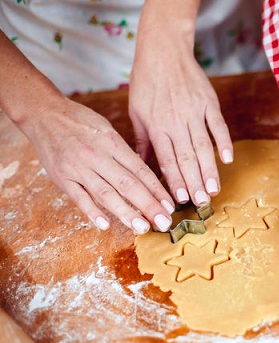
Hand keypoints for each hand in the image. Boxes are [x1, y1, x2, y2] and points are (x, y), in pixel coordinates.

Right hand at [21, 98, 174, 232]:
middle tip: (164, 222)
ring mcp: (79, 168)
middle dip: (148, 205)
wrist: (44, 114)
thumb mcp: (108, 130)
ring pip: (106, 193)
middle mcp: (98, 156)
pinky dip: (92, 212)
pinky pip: (79, 197)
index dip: (156, 189)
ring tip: (142, 227)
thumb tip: (145, 175)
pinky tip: (105, 224)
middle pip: (128, 184)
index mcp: (113, 143)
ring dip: (126, 213)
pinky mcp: (62, 177)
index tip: (170, 205)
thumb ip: (124, 152)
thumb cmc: (80, 121)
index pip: (140, 170)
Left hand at [129, 39, 231, 206]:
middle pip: (187, 157)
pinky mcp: (209, 102)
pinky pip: (218, 125)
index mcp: (156, 125)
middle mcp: (176, 121)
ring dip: (209, 169)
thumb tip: (141, 165)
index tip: (180, 199)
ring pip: (203, 146)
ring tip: (214, 189)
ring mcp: (195, 111)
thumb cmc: (146, 81)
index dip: (174, 180)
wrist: (163, 50)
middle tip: (202, 203)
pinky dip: (224, 142)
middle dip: (194, 182)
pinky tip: (228, 159)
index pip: (166, 158)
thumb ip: (142, 139)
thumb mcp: (136, 110)